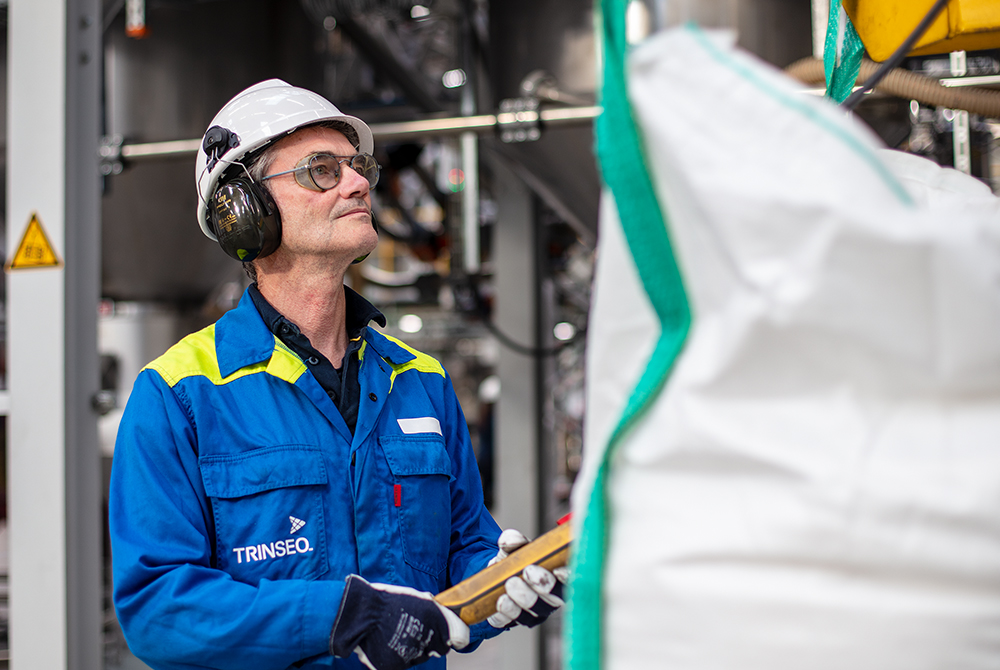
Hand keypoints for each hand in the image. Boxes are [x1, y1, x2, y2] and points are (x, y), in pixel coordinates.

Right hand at [330, 575, 468, 669]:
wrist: (361, 613)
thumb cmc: (389, 602)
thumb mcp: (420, 600)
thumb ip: (439, 613)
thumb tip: (452, 623)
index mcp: (439, 622)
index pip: (460, 636)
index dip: (455, 633)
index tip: (451, 632)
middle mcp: (429, 642)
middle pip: (439, 648)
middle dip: (431, 639)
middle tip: (414, 626)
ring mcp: (412, 656)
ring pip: (420, 655)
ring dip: (414, 646)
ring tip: (397, 630)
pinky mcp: (396, 667)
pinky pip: (403, 661)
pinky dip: (398, 653)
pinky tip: (388, 640)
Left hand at [486, 529, 567, 628]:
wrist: (494, 578)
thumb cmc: (514, 561)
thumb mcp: (514, 548)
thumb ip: (514, 541)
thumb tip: (510, 541)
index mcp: (559, 577)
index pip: (573, 579)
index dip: (569, 577)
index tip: (558, 570)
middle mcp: (553, 598)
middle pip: (556, 598)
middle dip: (544, 585)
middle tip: (528, 571)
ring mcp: (537, 613)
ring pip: (536, 611)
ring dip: (524, 597)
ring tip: (510, 583)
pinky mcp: (517, 621)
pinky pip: (514, 620)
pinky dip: (508, 610)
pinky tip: (501, 601)